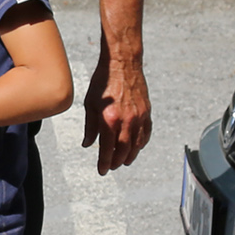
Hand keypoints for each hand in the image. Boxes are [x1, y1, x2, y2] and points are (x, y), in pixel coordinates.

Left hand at [80, 44, 152, 174]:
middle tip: (111, 167)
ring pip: (137, 144)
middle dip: (117, 162)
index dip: (104, 162)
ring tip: (124, 161)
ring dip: (130, 155)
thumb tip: (88, 144)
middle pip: (123, 150)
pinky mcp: (147, 112)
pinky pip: (146, 133)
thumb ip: (90, 127)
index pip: (107, 148)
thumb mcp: (90, 104)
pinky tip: (136, 147)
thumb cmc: (103, 81)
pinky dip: (141, 143)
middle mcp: (127, 120)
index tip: (101, 170)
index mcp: (109, 119)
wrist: (123, 63)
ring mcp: (139, 117)